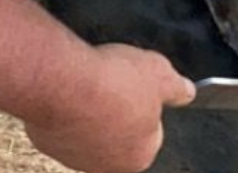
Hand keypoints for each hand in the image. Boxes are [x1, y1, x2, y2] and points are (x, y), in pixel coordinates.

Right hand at [22, 43, 194, 172]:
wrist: (66, 83)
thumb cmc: (113, 83)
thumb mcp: (159, 73)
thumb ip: (176, 87)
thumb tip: (187, 92)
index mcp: (141, 156)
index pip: (152, 132)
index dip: (147, 102)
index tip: (139, 85)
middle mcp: (108, 165)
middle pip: (121, 133)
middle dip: (118, 110)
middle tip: (115, 82)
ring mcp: (75, 157)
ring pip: (90, 131)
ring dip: (91, 111)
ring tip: (91, 82)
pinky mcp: (50, 144)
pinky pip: (63, 125)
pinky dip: (66, 109)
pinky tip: (70, 90)